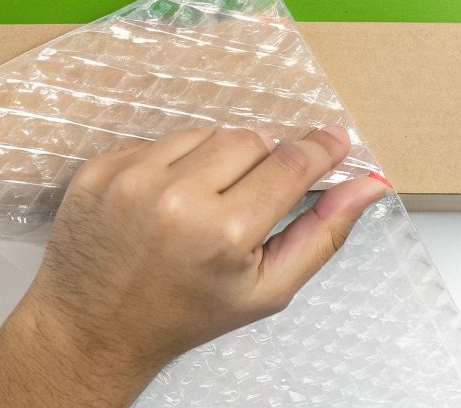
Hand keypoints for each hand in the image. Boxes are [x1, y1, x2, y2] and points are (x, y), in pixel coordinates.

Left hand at [10, 127, 387, 397]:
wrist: (94, 328)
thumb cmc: (182, 315)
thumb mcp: (266, 289)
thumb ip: (322, 234)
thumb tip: (367, 185)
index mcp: (223, 233)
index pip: (290, 164)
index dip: (318, 149)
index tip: (332, 141)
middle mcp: (175, 198)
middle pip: (250, 139)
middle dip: (262, 160)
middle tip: (254, 194)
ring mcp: (131, 178)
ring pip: (204, 133)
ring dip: (214, 159)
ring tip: (204, 204)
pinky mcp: (100, 168)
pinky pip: (157, 139)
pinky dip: (170, 163)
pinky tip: (165, 202)